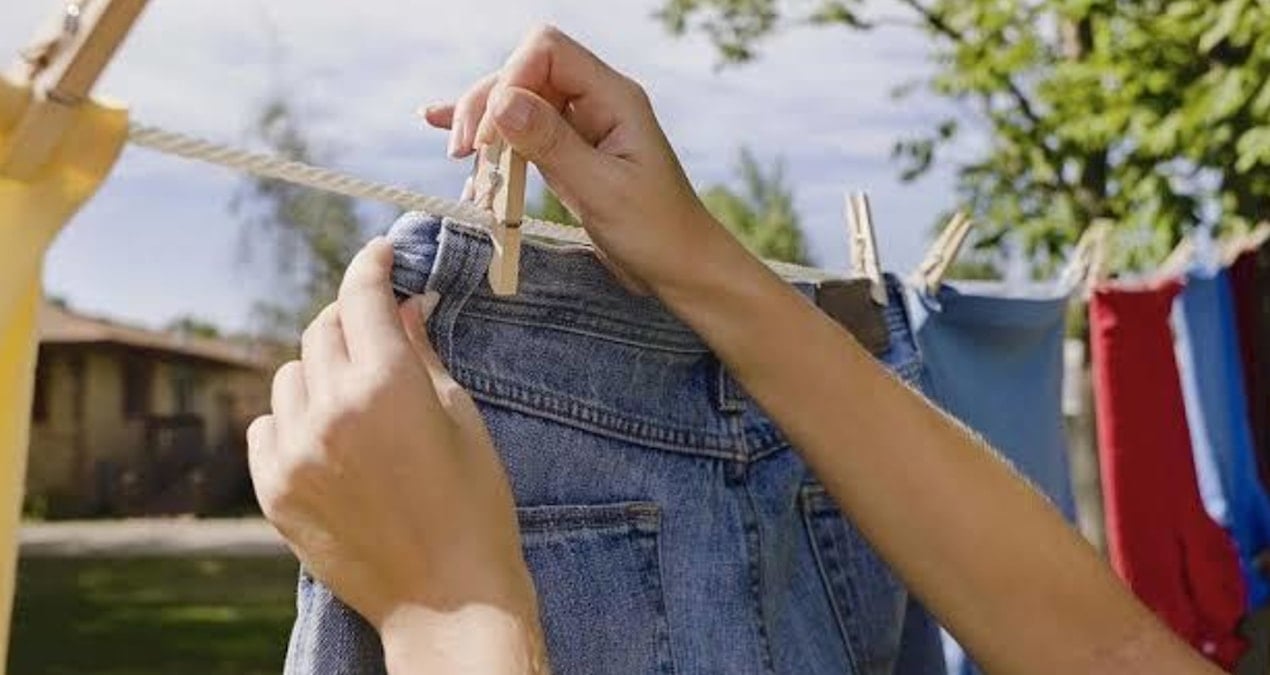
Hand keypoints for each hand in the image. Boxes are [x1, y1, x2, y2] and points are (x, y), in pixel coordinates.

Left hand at [247, 239, 545, 673]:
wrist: (448, 600)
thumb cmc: (475, 507)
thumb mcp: (462, 418)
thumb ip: (422, 354)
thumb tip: (404, 305)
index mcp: (388, 385)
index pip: (363, 295)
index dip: (372, 265)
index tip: (381, 255)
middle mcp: (331, 410)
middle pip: (323, 329)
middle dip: (351, 318)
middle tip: (378, 330)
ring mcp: (295, 452)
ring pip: (290, 375)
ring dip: (320, 370)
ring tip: (355, 397)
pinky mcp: (274, 489)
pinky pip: (266, 425)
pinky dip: (292, 418)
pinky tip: (326, 436)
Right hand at [422, 25, 733, 295]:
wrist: (680, 269)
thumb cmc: (656, 233)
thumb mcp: (602, 190)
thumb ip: (552, 143)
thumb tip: (502, 102)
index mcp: (614, 97)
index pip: (546, 51)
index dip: (508, 82)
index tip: (486, 138)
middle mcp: (594, 101)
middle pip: (523, 71)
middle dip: (485, 105)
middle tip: (462, 153)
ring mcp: (578, 126)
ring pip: (515, 102)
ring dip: (482, 127)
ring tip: (462, 163)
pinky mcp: (565, 151)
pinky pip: (518, 130)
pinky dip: (485, 133)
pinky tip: (439, 122)